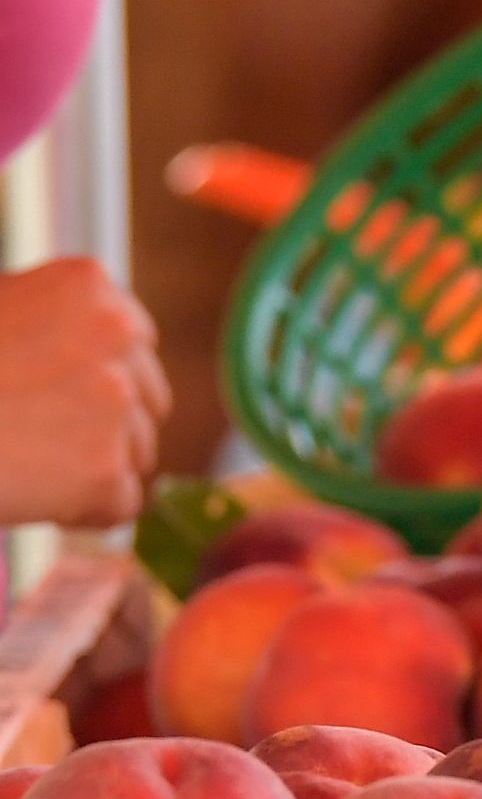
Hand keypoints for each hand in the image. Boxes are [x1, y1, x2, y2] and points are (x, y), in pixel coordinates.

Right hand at [0, 261, 166, 530]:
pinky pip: (120, 504)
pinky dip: (82, 512)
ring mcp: (115, 402)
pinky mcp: (105, 468)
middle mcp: (118, 335)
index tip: (53, 399)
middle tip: (32, 440)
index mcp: (89, 286)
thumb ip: (54, 321)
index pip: (134, 343)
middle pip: (146, 401)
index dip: (94, 381)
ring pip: (135, 454)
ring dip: (88, 469)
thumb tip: (116, 344)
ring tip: (17, 462)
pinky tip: (30, 496)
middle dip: (102, 427)